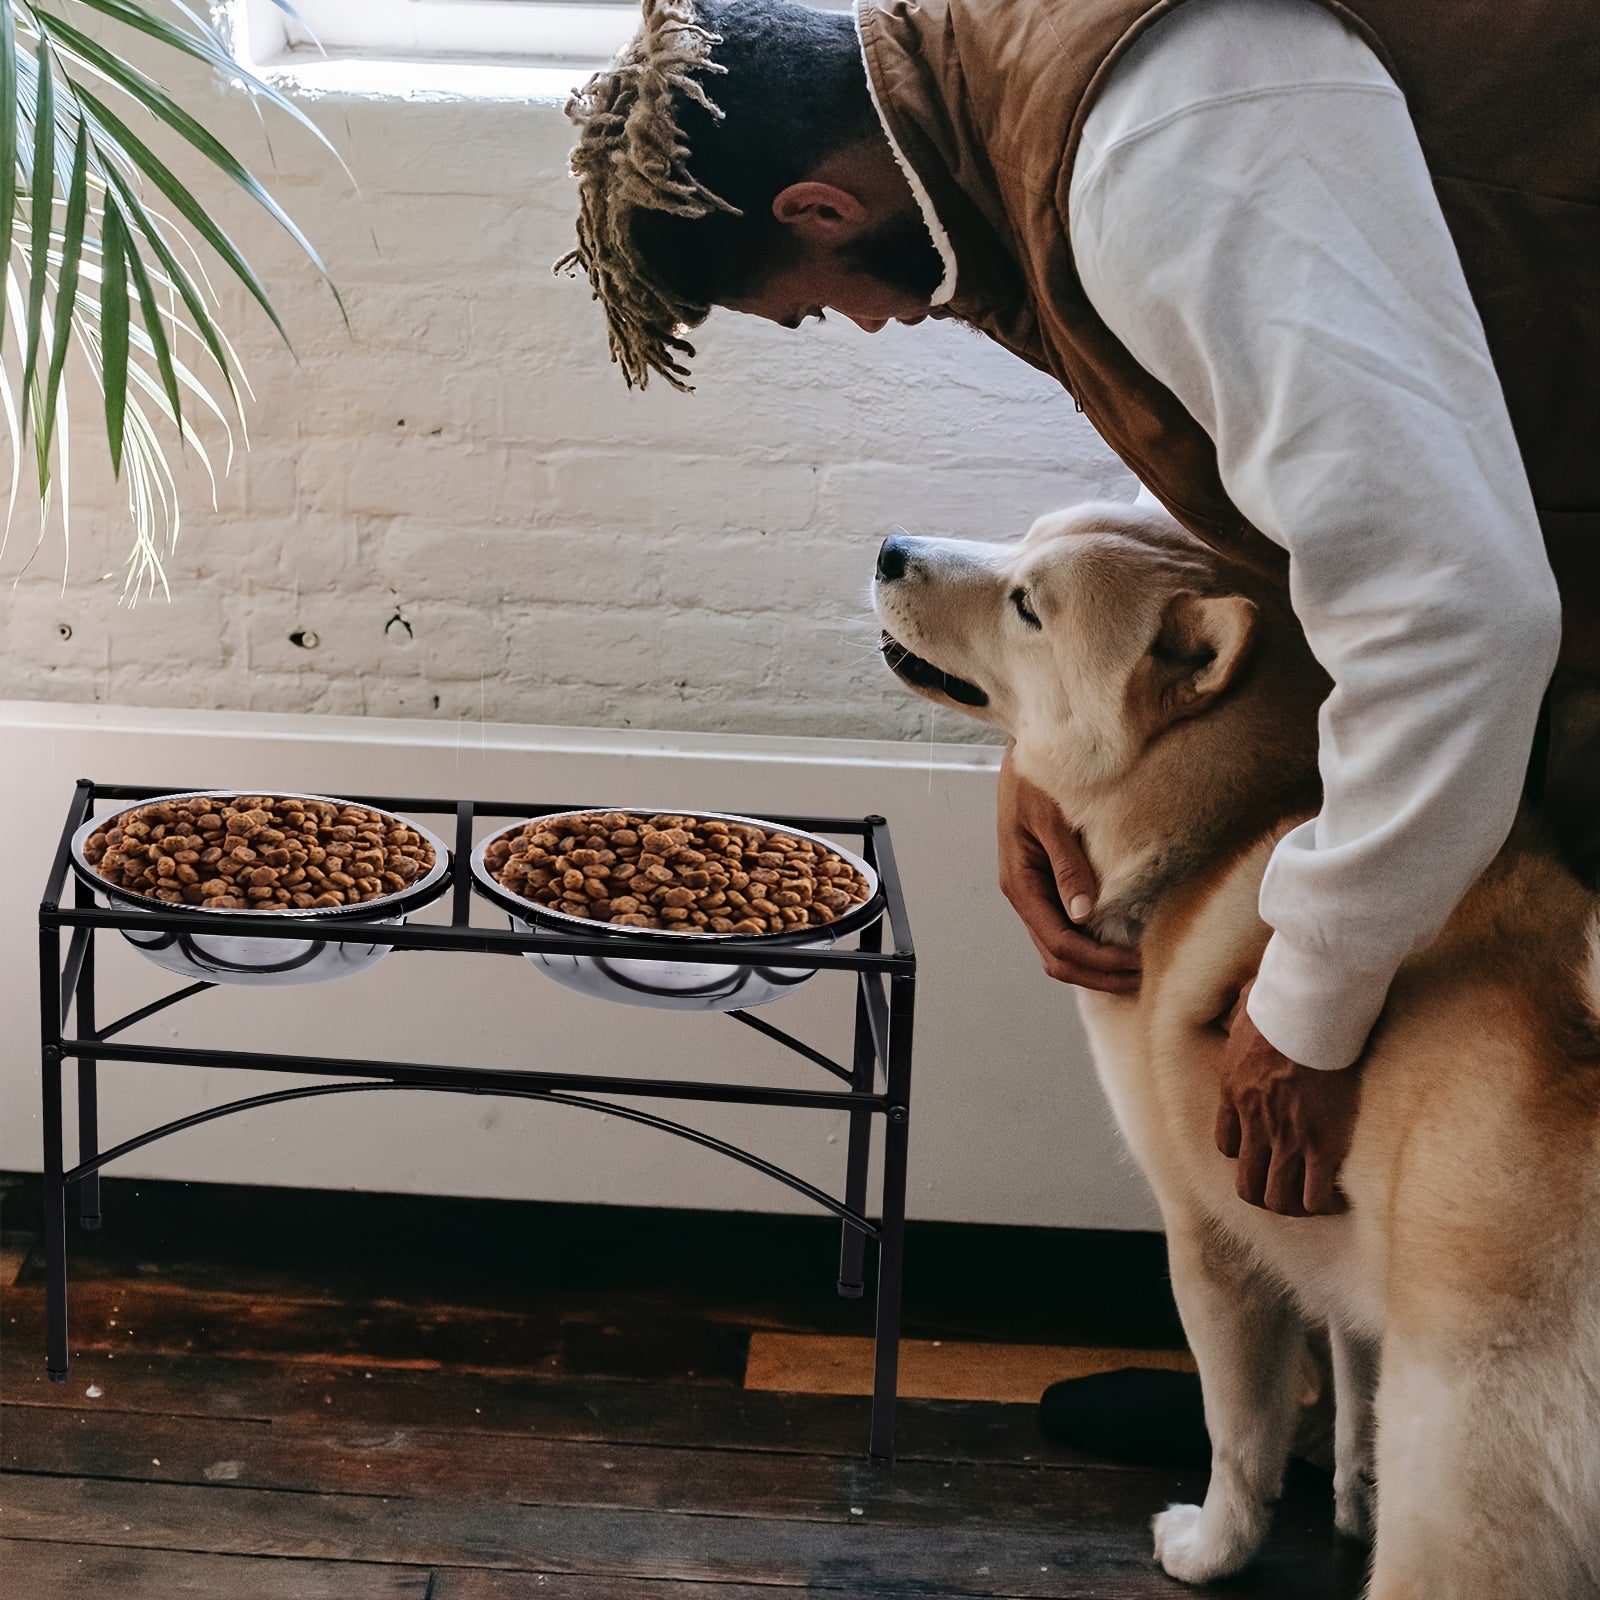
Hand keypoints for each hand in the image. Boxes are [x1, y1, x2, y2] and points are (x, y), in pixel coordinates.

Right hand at [997, 748, 1140, 994]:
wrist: (1031, 747)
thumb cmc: (1036, 776)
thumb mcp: (1051, 818)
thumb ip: (1067, 864)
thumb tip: (1083, 913)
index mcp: (1020, 882)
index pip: (1058, 943)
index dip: (1098, 962)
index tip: (1138, 964)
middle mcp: (1025, 894)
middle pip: (1057, 958)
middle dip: (1099, 975)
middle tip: (1144, 979)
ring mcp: (1036, 892)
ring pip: (1060, 949)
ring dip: (1096, 966)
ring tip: (1136, 968)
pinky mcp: (1049, 884)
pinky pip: (1067, 929)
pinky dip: (1093, 945)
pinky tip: (1121, 942)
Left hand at [1214, 983, 1360, 1215]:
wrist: (1309, 1010)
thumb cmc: (1282, 998)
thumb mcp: (1245, 1007)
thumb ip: (1243, 1012)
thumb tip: (1248, 994)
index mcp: (1234, 1091)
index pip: (1227, 1143)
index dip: (1245, 1153)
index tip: (1266, 1149)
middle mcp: (1254, 1122)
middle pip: (1248, 1184)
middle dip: (1267, 1193)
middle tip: (1290, 1188)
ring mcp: (1285, 1137)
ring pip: (1278, 1198)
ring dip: (1293, 1205)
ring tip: (1314, 1200)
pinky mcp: (1320, 1144)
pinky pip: (1315, 1195)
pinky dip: (1324, 1204)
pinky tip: (1338, 1198)